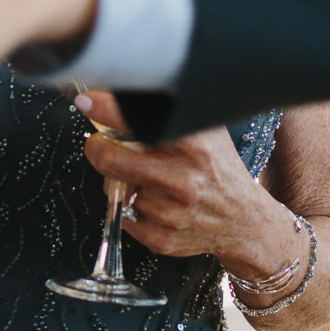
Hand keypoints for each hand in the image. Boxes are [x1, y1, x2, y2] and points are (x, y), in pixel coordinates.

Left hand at [75, 91, 298, 275]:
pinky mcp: (161, 238)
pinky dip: (133, 208)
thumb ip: (172, 113)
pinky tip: (156, 203)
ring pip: (117, 189)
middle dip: (98, 149)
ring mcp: (171, 212)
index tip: (86, 103)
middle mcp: (182, 178)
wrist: (243, 220)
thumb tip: (125, 91)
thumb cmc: (219, 170)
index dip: (103, 110)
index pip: (135, 122)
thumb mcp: (206, 131)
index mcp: (194, 144)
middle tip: (99, 144)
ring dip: (123, 183)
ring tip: (150, 180)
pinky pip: (124, 216)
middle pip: (110, 160)